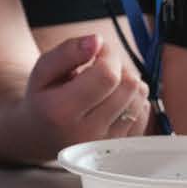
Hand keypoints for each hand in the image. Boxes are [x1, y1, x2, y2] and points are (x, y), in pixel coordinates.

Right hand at [24, 34, 150, 153]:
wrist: (42, 137)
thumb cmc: (43, 99)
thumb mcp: (42, 70)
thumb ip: (68, 51)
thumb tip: (97, 40)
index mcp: (62, 112)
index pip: (107, 74)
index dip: (108, 54)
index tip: (97, 51)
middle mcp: (87, 133)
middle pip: (128, 85)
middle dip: (119, 66)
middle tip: (100, 67)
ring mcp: (107, 144)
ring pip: (140, 97)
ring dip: (128, 82)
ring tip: (106, 83)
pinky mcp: (121, 148)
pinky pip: (144, 113)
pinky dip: (133, 99)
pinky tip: (114, 100)